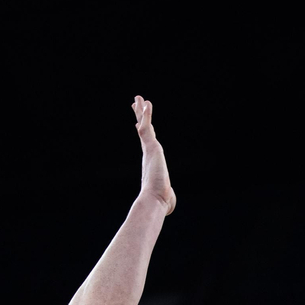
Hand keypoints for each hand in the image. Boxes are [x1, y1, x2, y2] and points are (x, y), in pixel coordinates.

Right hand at [132, 95, 174, 214]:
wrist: (155, 199)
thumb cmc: (161, 200)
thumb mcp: (167, 195)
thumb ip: (168, 196)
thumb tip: (169, 206)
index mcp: (152, 160)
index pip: (147, 142)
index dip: (143, 131)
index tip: (138, 124)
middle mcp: (149, 152)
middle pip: (143, 130)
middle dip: (139, 116)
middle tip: (135, 104)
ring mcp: (150, 148)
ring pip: (144, 125)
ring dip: (142, 111)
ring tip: (139, 98)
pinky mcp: (151, 147)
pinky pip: (148, 127)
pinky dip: (147, 115)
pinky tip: (146, 103)